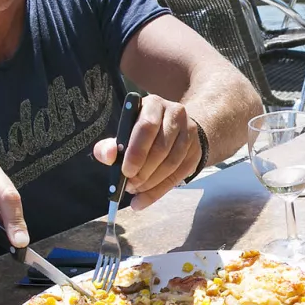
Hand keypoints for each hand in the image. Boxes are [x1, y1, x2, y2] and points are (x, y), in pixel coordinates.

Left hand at [92, 96, 200, 211]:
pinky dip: (159, 191)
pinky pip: (179, 175)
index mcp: (153, 105)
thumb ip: (110, 146)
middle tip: (129, 185)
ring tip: (136, 190)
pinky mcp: (196, 150)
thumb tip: (108, 155)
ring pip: (171, 163)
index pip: (147, 127)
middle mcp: (175, 114)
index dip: (136, 152)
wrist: (174, 129)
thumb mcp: (124, 133)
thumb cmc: (142, 132)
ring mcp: (189, 132)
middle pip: (161, 148)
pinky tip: (144, 200)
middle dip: (143, 172)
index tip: (125, 172)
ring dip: (151, 183)